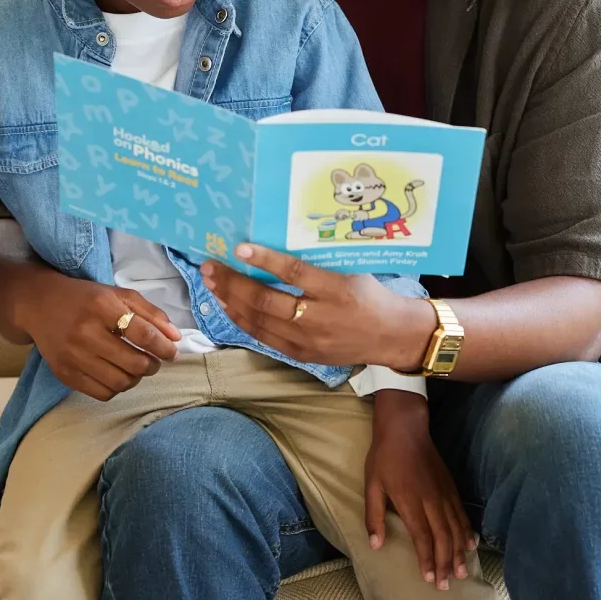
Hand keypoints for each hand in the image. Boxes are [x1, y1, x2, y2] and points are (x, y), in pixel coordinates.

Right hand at [19, 277, 182, 400]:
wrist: (39, 305)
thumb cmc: (85, 298)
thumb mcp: (119, 294)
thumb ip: (150, 313)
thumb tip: (175, 338)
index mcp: (102, 306)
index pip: (143, 334)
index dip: (164, 347)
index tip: (172, 352)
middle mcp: (85, 332)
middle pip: (133, 363)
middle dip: (152, 365)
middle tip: (154, 361)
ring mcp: (73, 356)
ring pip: (120, 382)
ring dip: (136, 378)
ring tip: (136, 368)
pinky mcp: (64, 374)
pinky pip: (101, 393)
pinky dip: (116, 388)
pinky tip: (117, 374)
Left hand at [200, 244, 435, 369]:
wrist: (391, 335)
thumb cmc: (370, 294)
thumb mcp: (352, 270)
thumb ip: (318, 262)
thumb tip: (277, 244)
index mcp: (336, 290)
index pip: (294, 273)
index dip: (265, 260)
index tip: (239, 247)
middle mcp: (319, 318)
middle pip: (266, 301)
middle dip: (232, 283)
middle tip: (210, 267)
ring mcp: (308, 340)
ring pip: (259, 322)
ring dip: (231, 302)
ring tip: (211, 285)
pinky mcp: (302, 355)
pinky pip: (264, 337)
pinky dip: (243, 321)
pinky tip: (229, 307)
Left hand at [366, 391, 476, 590]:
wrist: (405, 427)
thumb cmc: (384, 457)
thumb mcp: (371, 486)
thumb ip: (373, 517)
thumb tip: (375, 545)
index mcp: (410, 501)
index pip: (422, 537)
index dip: (428, 559)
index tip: (430, 578)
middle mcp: (431, 500)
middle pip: (443, 537)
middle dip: (446, 563)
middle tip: (446, 584)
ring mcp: (444, 493)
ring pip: (456, 527)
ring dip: (459, 551)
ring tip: (462, 572)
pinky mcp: (451, 486)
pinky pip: (462, 513)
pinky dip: (467, 530)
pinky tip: (470, 543)